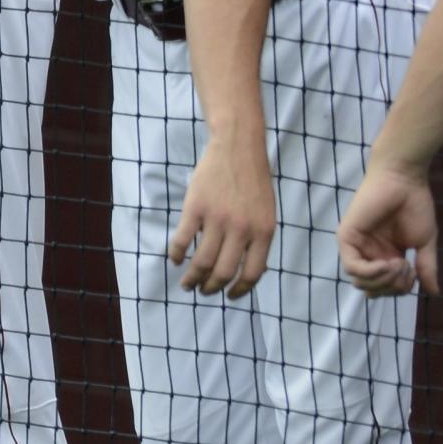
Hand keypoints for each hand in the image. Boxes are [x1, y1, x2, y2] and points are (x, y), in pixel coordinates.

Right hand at [169, 130, 277, 297]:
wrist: (238, 147)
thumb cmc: (254, 181)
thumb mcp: (266, 212)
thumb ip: (258, 239)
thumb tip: (244, 269)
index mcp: (264, 232)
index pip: (253, 273)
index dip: (240, 290)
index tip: (230, 295)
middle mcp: (241, 229)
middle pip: (224, 271)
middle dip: (211, 288)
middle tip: (203, 291)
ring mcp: (217, 219)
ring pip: (202, 261)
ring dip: (192, 278)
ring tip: (187, 283)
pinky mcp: (196, 208)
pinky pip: (183, 240)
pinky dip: (177, 255)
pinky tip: (175, 260)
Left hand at [339, 164, 439, 296]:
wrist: (405, 180)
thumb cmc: (415, 205)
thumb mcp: (424, 243)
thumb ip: (426, 268)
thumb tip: (435, 292)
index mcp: (384, 256)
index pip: (384, 287)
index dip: (398, 290)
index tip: (414, 274)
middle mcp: (368, 253)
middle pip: (371, 288)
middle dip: (392, 287)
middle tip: (408, 269)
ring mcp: (356, 246)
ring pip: (360, 282)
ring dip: (384, 280)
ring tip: (401, 263)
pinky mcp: (346, 237)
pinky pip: (353, 267)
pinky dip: (372, 272)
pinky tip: (389, 263)